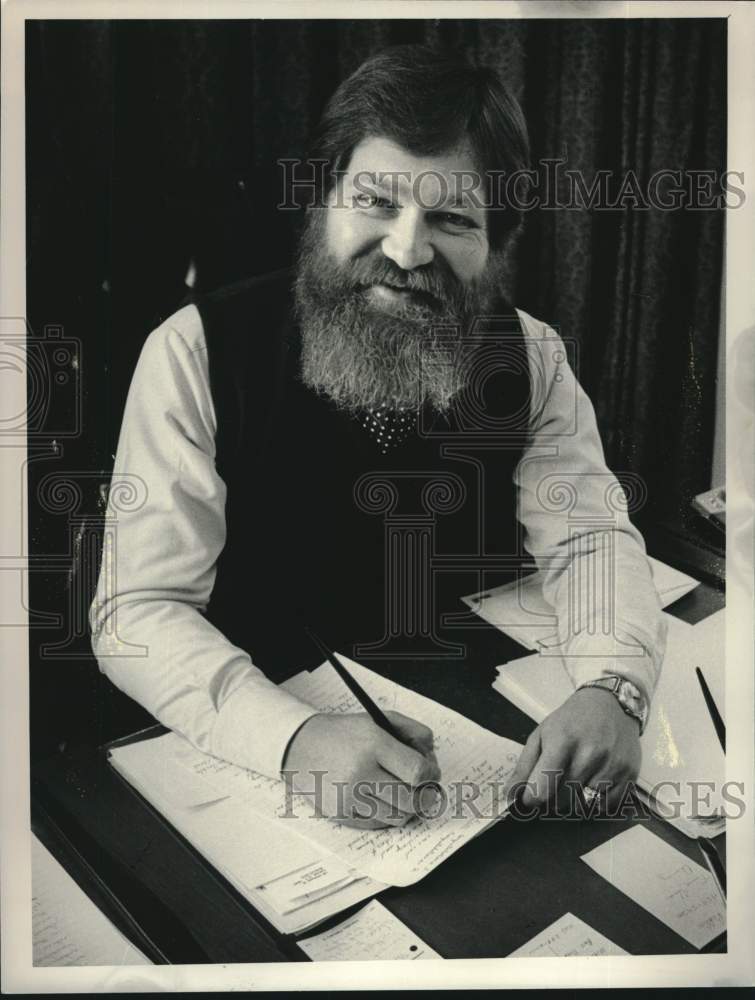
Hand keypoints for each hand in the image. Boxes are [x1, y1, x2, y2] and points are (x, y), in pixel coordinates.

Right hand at [282, 710, 440, 828]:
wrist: (298, 745)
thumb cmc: (343, 733)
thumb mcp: (378, 719)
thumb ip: (412, 731)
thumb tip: (432, 756)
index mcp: (372, 744)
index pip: (417, 771)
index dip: (430, 775)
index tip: (430, 772)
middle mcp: (359, 772)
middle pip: (411, 801)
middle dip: (424, 796)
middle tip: (423, 789)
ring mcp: (348, 797)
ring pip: (397, 817)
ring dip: (406, 807)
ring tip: (401, 793)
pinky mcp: (339, 814)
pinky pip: (377, 824)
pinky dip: (386, 814)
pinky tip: (380, 799)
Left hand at [508, 688, 641, 811]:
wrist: (610, 704)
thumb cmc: (572, 720)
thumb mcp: (541, 734)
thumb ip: (524, 766)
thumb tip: (511, 795)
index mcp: (562, 741)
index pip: (542, 788)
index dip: (531, 800)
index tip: (529, 798)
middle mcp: (590, 754)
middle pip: (562, 800)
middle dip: (552, 800)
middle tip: (552, 785)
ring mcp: (612, 765)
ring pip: (584, 805)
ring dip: (574, 801)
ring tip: (573, 780)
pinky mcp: (629, 774)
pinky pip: (607, 806)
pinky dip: (595, 803)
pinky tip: (591, 784)